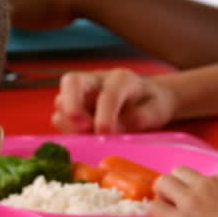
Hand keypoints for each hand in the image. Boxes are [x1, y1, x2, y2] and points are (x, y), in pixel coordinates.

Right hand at [51, 68, 175, 133]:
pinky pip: (60, 117)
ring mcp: (81, 92)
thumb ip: (141, 116)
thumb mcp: (158, 109)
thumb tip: (121, 125)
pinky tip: (84, 138)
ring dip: (69, 123)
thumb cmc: (151, 103)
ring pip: (61, 101)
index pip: (109, 92)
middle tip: (82, 127)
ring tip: (87, 137)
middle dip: (72, 105)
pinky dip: (67, 130)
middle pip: (72, 82)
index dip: (105, 112)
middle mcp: (96, 80)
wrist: (146, 99)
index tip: (104, 131)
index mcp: (121, 78)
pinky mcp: (71, 106)